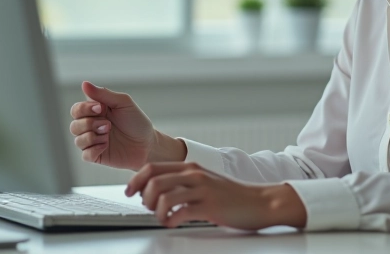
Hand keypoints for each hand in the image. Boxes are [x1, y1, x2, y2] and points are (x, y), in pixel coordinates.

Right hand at [69, 81, 186, 169]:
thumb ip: (103, 94)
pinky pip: (85, 155)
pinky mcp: (97, 156)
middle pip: (74, 125)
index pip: (76, 109)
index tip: (101, 108)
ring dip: (92, 136)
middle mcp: (91, 127)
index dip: (84, 109)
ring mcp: (93, 142)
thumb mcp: (123, 103)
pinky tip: (106, 145)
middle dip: (89, 124)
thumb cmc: (137, 122)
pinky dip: (94, 149)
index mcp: (95, 113)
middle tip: (108, 125)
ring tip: (108, 134)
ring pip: (77, 140)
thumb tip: (84, 83)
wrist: (148, 144)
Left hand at [124, 162, 306, 229]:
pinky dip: (169, 221)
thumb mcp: (204, 181)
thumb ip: (182, 182)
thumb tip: (155, 191)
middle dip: (144, 198)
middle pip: (153, 181)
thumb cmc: (231, 195)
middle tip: (149, 208)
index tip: (129, 192)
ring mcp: (202, 190)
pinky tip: (173, 223)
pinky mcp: (210, 206)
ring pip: (163, 197)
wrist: (260, 202)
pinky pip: (179, 213)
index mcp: (191, 166)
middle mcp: (195, 174)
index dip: (135, 180)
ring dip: (156, 211)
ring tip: (162, 218)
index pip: (152, 168)